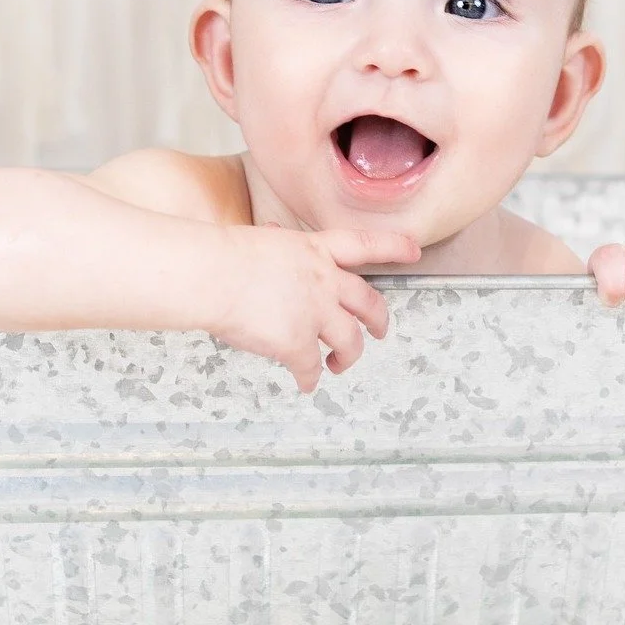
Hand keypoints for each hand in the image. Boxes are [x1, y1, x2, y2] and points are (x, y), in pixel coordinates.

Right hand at [205, 222, 420, 393]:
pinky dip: (310, 379)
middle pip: (368, 301)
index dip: (393, 247)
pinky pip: (311, 369)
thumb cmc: (221, 255)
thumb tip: (278, 242)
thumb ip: (281, 248)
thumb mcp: (264, 240)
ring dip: (348, 356)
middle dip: (378, 319)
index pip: (364, 244)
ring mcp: (315, 312)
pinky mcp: (297, 344)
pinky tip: (305, 383)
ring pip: (350, 340)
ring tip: (340, 364)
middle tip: (379, 330)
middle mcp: (323, 280)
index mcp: (314, 250)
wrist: (210, 274)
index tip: (415, 251)